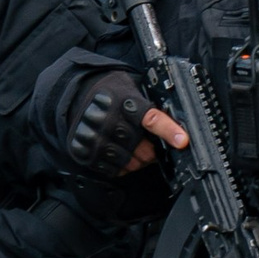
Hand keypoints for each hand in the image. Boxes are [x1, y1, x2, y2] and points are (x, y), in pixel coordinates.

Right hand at [61, 72, 184, 181]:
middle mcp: (106, 119)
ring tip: (135, 148)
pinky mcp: (84, 152)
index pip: (150, 118)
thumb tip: (178, 124)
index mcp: (122, 100)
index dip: (168, 131)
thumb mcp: (131, 87)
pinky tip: (120, 153)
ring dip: (139, 160)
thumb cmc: (110, 92)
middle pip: (142, 147)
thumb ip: (150, 104)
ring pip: (129, 162)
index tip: (182, 141)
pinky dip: (123, 166)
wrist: (76, 94)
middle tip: (152, 145)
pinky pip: (113, 169)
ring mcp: (93, 137)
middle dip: (152, 150)